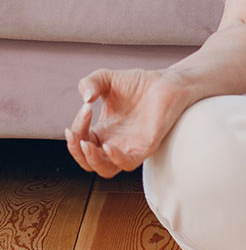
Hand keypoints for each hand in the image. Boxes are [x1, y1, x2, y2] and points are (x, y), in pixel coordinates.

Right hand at [65, 68, 188, 177]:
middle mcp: (115, 143)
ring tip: (85, 143)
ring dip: (92, 160)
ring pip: (106, 170)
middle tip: (74, 133)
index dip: (76, 129)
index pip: (81, 142)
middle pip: (88, 163)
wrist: (167, 81)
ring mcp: (131, 147)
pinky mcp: (147, 146)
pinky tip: (108, 147)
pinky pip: (129, 163)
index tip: (86, 107)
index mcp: (103, 132)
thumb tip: (85, 98)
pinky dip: (116, 159)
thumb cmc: (138, 83)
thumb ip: (90, 82)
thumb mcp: (106, 79)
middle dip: (76, 150)